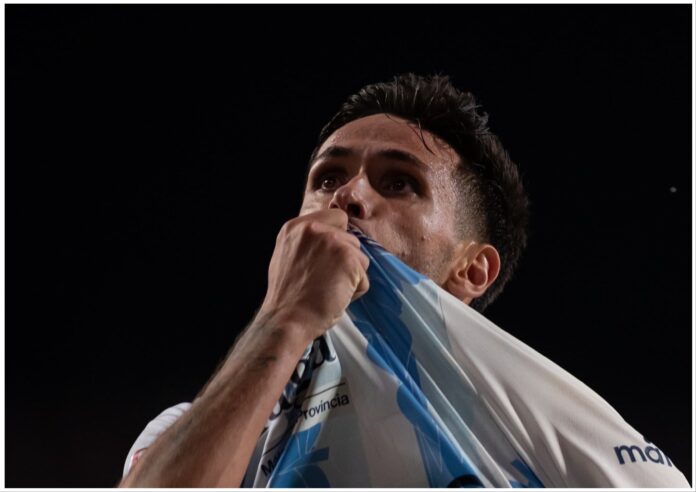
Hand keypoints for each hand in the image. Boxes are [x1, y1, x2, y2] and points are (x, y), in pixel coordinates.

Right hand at [258, 209, 369, 341]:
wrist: (287, 320)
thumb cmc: (288, 297)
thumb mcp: (288, 256)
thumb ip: (308, 243)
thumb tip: (332, 240)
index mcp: (297, 226)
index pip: (336, 218)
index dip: (338, 239)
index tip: (328, 260)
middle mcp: (315, 228)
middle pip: (351, 238)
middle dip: (345, 260)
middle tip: (325, 280)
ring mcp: (333, 241)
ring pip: (360, 257)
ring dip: (351, 276)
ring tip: (329, 290)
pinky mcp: (349, 259)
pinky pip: (364, 277)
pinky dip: (355, 291)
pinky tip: (336, 297)